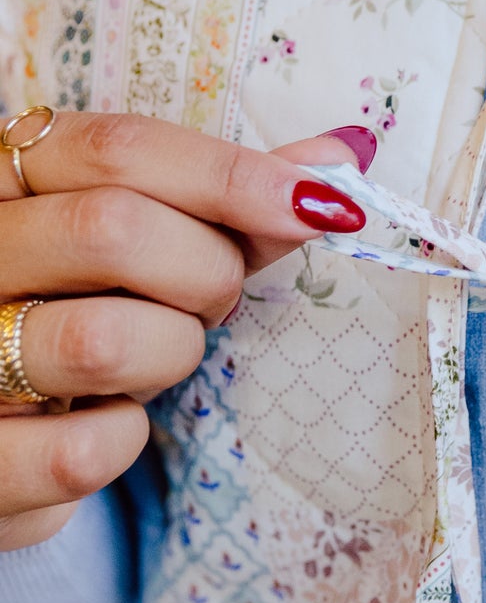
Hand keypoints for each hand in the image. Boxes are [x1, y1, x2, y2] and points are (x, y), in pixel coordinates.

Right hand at [0, 110, 372, 551]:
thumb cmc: (71, 314)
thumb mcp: (133, 247)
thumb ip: (222, 206)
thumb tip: (334, 164)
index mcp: (4, 181)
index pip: (116, 149)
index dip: (231, 176)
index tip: (318, 206)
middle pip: (112, 230)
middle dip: (203, 273)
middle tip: (209, 300)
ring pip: (100, 340)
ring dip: (166, 355)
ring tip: (150, 357)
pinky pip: (82, 453)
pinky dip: (122, 442)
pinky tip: (104, 422)